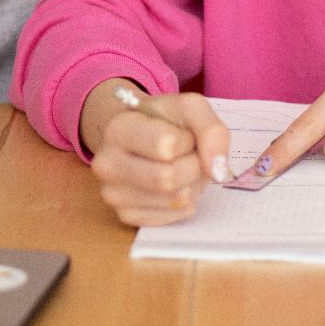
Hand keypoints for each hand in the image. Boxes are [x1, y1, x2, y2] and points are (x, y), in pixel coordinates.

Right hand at [80, 81, 231, 226]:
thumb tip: (218, 171)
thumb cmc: (164, 121)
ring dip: (192, 185)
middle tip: (187, 155)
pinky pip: (173, 217)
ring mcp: (113, 194)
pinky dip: (185, 202)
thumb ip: (211, 130)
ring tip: (181, 168)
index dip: (186, 140)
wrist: (140, 136)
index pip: (166, 145)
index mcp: (117, 129)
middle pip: (168, 178)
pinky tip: (175, 186)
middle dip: (192, 166)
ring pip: (174, 199)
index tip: (180, 135)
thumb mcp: (190, 108)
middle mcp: (106, 164)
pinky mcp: (126, 216)